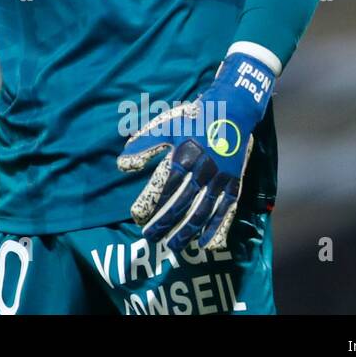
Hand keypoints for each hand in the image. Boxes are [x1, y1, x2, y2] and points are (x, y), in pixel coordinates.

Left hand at [116, 50, 276, 252]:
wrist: (232, 110)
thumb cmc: (193, 117)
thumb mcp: (166, 125)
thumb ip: (144, 145)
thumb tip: (121, 165)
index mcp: (184, 156)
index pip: (163, 186)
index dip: (149, 203)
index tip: (136, 216)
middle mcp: (203, 170)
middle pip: (181, 204)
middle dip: (164, 223)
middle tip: (149, 237)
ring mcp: (220, 179)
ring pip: (202, 212)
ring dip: (186, 231)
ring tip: (172, 246)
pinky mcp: (234, 183)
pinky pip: (226, 211)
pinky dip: (216, 228)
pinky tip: (205, 244)